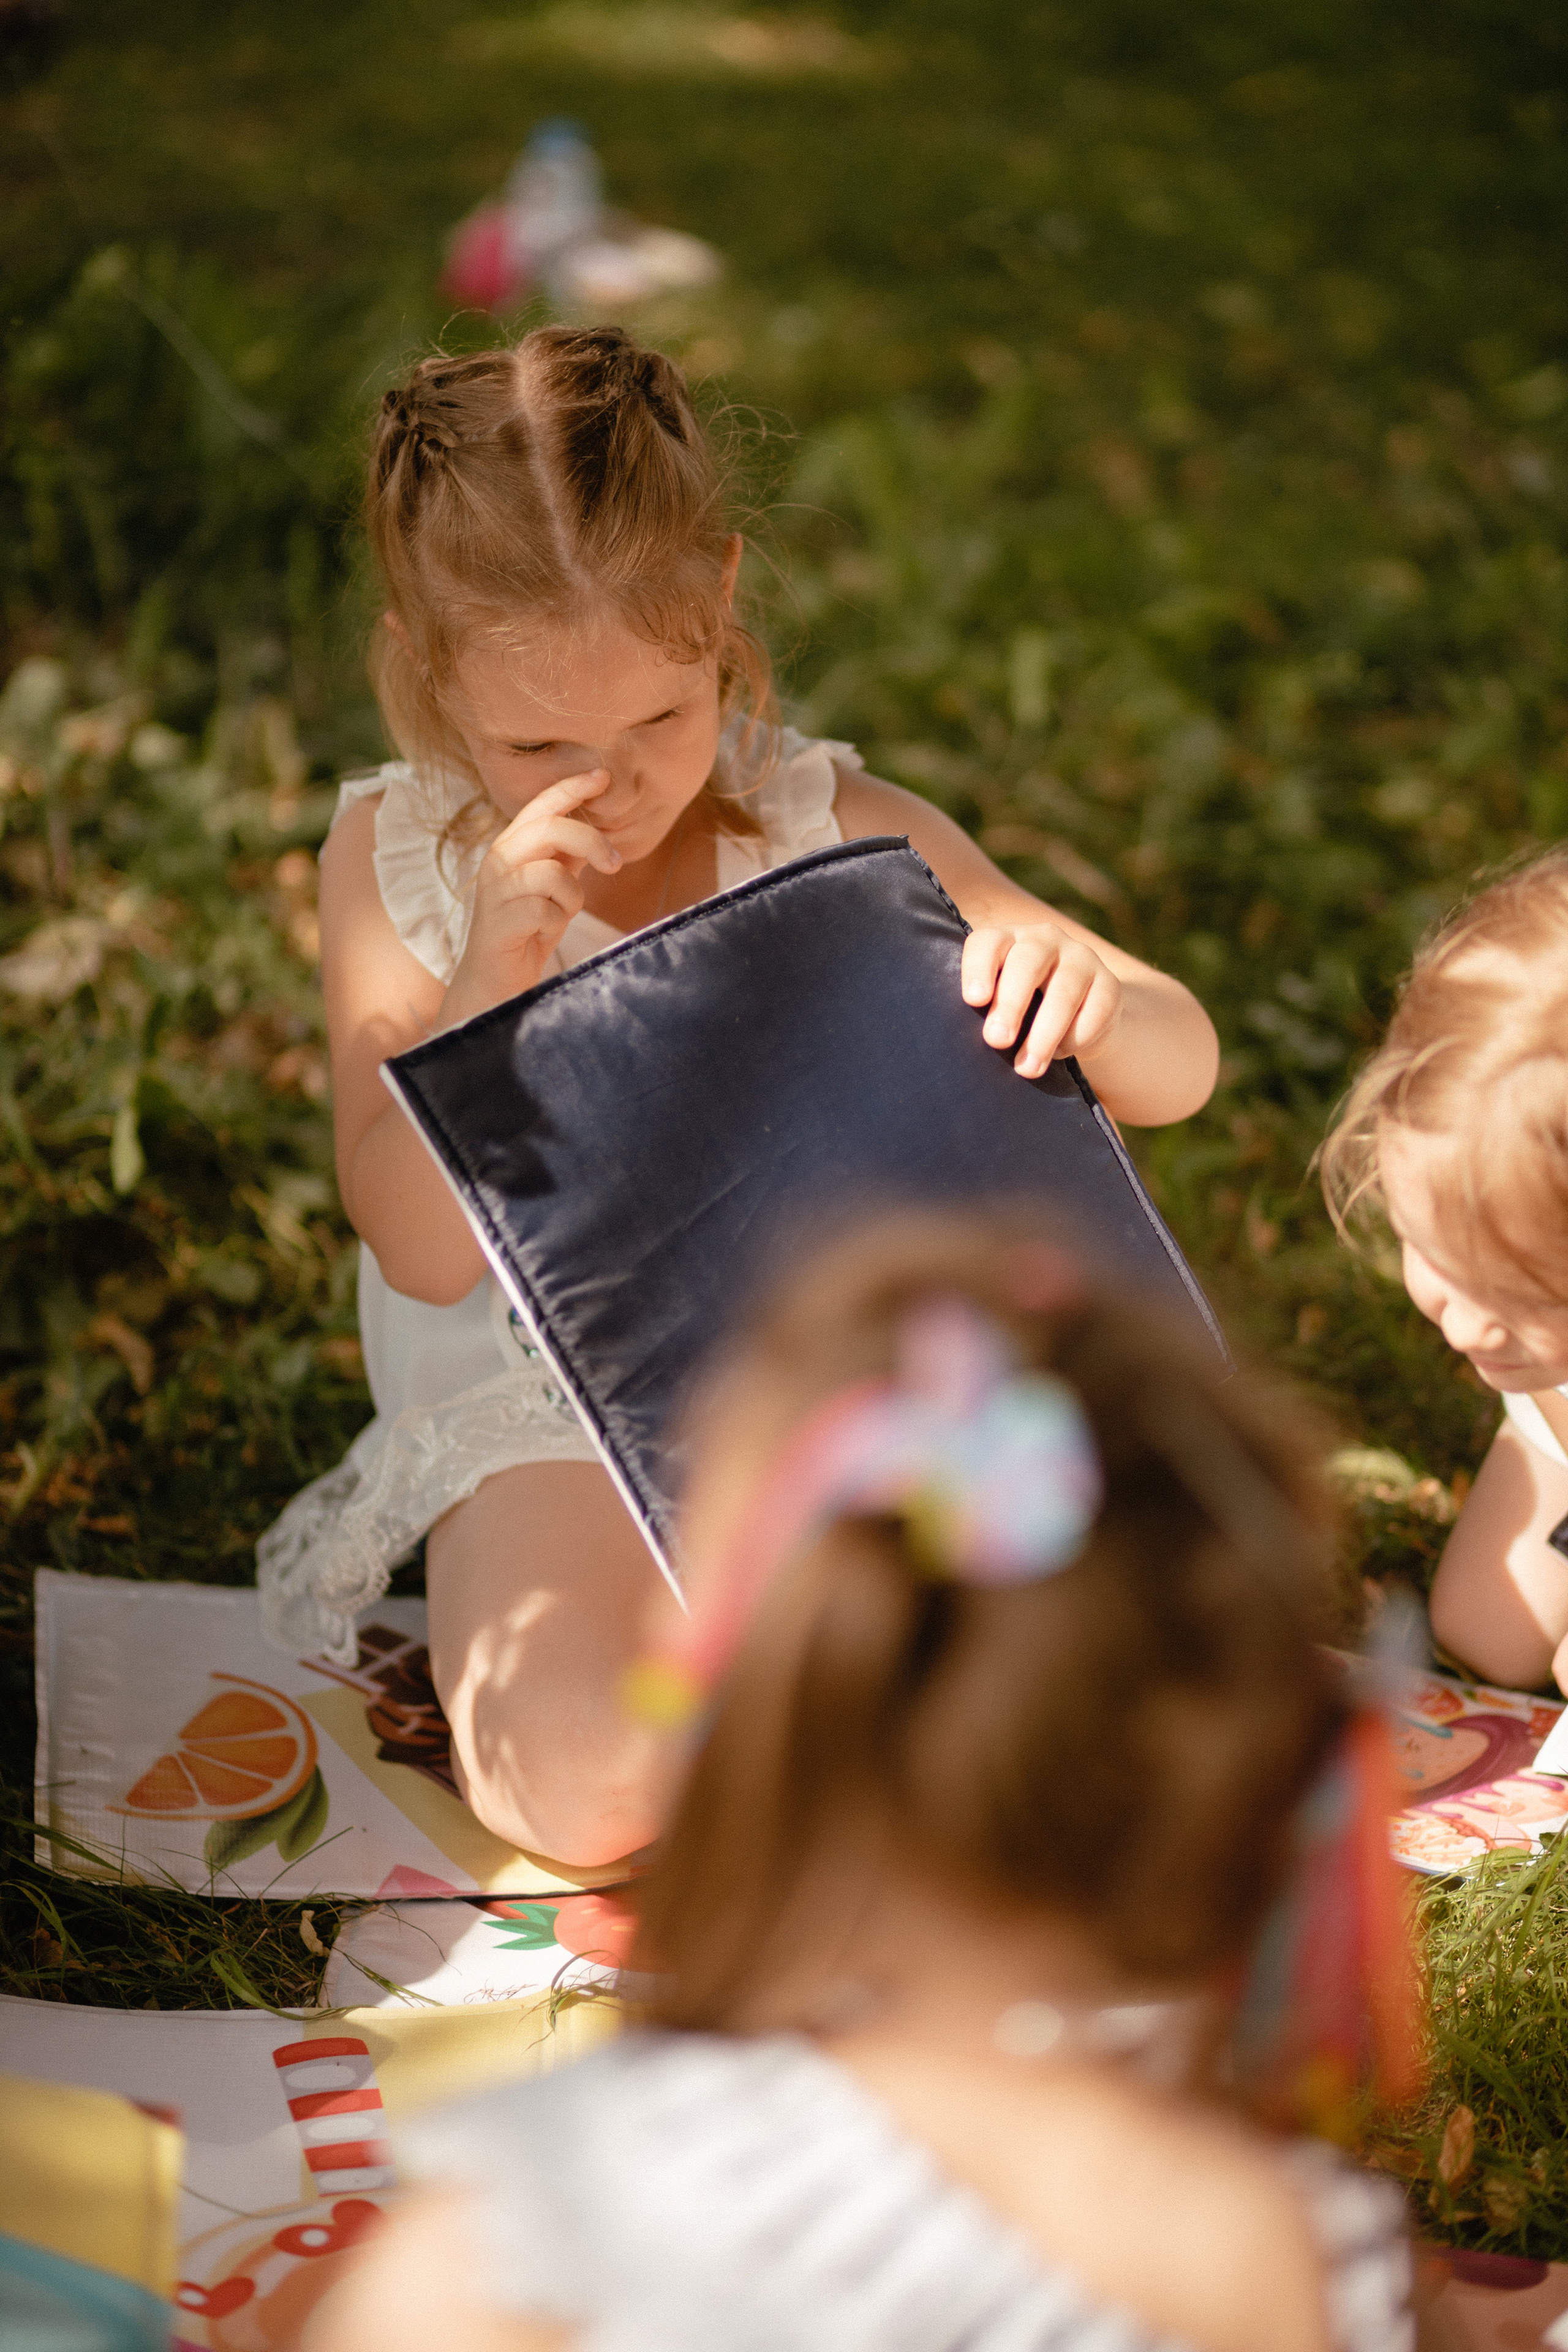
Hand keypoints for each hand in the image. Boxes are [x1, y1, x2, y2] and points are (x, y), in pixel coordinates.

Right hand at [440, 770, 617, 1023]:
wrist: (494, 981)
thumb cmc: (527, 930)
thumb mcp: (552, 886)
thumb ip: (567, 857)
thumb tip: (597, 830)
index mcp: (511, 846)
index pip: (542, 805)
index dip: (572, 787)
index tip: (603, 776)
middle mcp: (498, 860)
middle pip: (551, 829)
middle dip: (591, 841)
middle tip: (615, 864)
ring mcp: (496, 890)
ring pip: (554, 874)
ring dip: (571, 899)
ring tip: (558, 916)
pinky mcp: (500, 921)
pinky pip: (548, 910)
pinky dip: (555, 923)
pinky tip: (540, 933)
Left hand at [961, 924, 1122, 1078]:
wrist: (1076, 1018)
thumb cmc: (1022, 1013)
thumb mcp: (998, 1007)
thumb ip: (985, 1013)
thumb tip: (976, 1042)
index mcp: (1007, 940)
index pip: (988, 943)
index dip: (978, 968)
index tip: (974, 1000)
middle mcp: (1044, 940)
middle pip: (1027, 962)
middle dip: (1011, 1003)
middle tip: (997, 1040)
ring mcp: (1081, 958)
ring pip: (1064, 991)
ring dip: (1044, 1034)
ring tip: (1027, 1068)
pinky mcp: (1109, 983)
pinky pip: (1096, 1010)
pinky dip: (1076, 1038)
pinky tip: (1060, 1054)